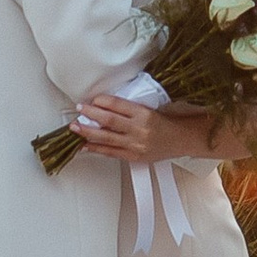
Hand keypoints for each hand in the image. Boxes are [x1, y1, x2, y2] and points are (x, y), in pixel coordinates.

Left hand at [74, 91, 214, 162]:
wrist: (181, 140)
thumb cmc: (166, 123)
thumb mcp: (150, 108)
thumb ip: (129, 108)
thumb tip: (104, 106)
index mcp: (144, 114)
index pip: (117, 105)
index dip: (102, 102)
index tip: (93, 100)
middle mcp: (139, 129)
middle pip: (109, 121)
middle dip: (90, 115)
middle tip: (79, 110)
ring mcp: (135, 144)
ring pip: (106, 138)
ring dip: (88, 132)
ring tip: (76, 128)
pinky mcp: (133, 156)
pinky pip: (111, 152)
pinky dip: (96, 149)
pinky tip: (85, 145)